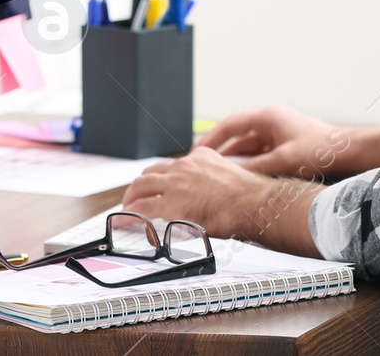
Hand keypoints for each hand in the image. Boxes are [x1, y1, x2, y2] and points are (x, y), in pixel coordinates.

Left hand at [121, 147, 320, 254]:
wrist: (254, 204)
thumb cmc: (250, 198)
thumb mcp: (230, 177)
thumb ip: (215, 181)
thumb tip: (211, 197)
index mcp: (201, 157)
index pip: (172, 165)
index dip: (160, 177)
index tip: (157, 186)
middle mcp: (185, 166)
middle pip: (152, 172)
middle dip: (140, 186)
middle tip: (134, 197)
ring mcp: (176, 183)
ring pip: (141, 186)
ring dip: (131, 198)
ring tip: (127, 208)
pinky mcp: (171, 204)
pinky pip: (142, 209)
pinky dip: (130, 216)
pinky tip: (125, 222)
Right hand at [195, 105, 352, 177]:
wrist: (347, 152)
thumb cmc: (322, 149)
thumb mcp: (283, 161)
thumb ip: (256, 169)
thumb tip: (232, 177)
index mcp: (267, 117)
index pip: (230, 125)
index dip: (211, 138)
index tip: (197, 151)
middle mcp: (271, 121)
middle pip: (237, 135)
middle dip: (219, 150)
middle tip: (202, 163)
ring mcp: (278, 132)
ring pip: (248, 146)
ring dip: (234, 158)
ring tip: (217, 172)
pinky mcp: (285, 144)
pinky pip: (260, 153)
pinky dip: (249, 163)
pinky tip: (241, 176)